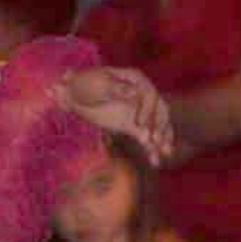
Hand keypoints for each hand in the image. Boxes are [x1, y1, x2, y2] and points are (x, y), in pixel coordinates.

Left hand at [56, 66, 172, 164]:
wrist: (73, 94)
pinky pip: (145, 136)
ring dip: (163, 138)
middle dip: (159, 126)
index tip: (139, 125)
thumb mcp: (98, 83)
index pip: (150, 95)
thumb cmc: (86, 84)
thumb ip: (116, 88)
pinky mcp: (132, 125)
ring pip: (156, 125)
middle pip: (158, 110)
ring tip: (166, 153)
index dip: (147, 110)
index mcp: (137, 80)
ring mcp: (138, 110)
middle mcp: (142, 94)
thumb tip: (134, 92)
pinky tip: (155, 161)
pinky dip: (151, 148)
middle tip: (156, 141)